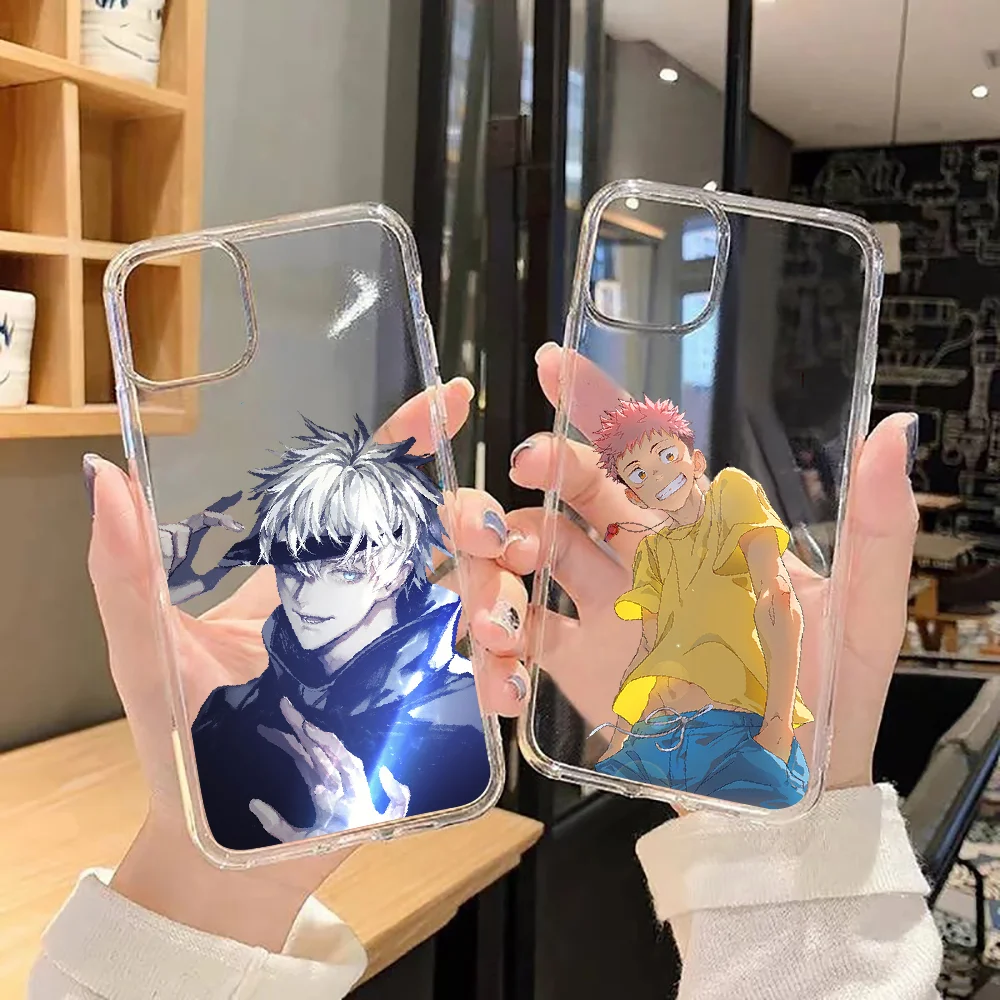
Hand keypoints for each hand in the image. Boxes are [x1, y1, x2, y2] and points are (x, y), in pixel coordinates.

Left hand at [84, 377, 528, 950]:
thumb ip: (126, 569)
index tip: (448, 399)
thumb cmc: (181, 746)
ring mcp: (408, 656)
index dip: (408, 442)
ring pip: (482, 598)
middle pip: (446, 537)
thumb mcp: (148, 650)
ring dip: (501, 595)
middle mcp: (371, 605)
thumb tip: (104, 477)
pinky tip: (498, 681)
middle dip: (474, 521)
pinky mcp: (432, 713)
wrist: (224, 851)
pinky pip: (488, 678)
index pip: (367, 493)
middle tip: (474, 536)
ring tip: (485, 625)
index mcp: (312, 575)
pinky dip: (505, 671)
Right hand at [505, 344, 916, 793]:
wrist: (789, 791)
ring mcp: (606, 611)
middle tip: (528, 463)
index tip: (555, 365)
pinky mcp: (578, 666)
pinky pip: (520, 640)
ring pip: (533, 554)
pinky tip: (502, 671)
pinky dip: (497, 649)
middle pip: (578, 493)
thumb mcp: (863, 614)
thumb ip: (877, 527)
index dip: (599, 408)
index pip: (646, 455)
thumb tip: (894, 435)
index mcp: (702, 535)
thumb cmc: (831, 698)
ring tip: (503, 582)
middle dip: (546, 469)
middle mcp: (646, 562)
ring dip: (501, 554)